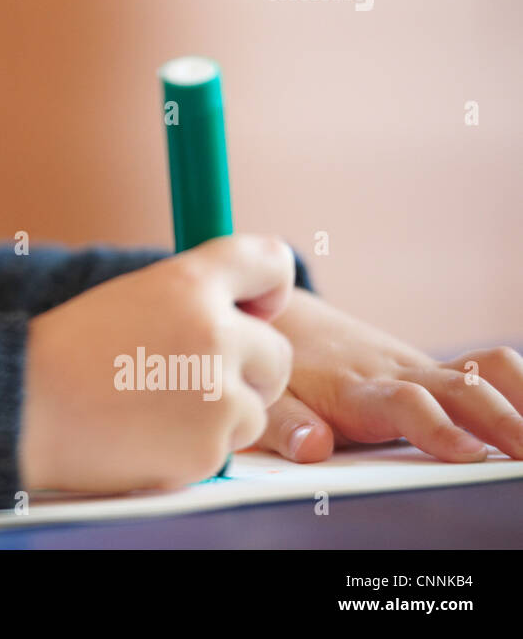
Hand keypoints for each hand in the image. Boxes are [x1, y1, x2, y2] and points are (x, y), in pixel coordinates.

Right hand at [20, 234, 296, 492]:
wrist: (23, 407)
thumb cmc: (68, 352)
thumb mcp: (132, 297)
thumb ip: (192, 301)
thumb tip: (249, 321)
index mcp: (189, 283)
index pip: (270, 263)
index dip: (269, 289)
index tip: (256, 309)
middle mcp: (214, 332)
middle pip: (277, 354)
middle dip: (248, 371)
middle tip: (191, 380)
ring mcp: (217, 393)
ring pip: (255, 409)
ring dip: (220, 415)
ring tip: (153, 409)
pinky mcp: (210, 447)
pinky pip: (226, 450)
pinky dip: (193, 450)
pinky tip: (145, 436)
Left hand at [253, 287, 522, 461]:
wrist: (282, 315)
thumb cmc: (279, 369)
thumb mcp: (270, 398)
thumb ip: (287, 425)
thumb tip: (315, 448)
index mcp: (356, 389)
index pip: (404, 403)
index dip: (436, 427)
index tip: (468, 452)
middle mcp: (396, 373)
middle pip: (458, 389)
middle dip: (500, 420)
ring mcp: (419, 368)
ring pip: (479, 372)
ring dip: (517, 398)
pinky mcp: (431, 369)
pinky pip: (482, 369)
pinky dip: (515, 387)